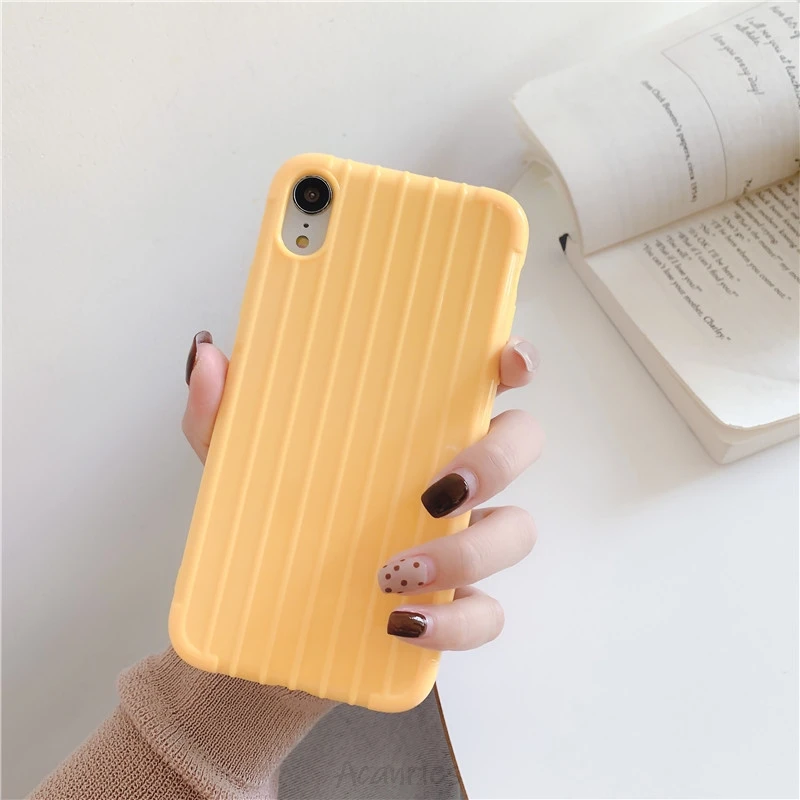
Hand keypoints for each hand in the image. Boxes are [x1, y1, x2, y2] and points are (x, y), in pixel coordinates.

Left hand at [183, 330, 542, 651]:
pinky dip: (453, 624)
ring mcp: (459, 542)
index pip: (482, 380)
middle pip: (521, 444)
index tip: (507, 360)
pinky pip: (485, 615)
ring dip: (468, 550)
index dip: (514, 362)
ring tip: (392, 571)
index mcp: (412, 431)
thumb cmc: (270, 531)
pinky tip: (399, 623)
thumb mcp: (236, 471)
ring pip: (515, 530)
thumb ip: (220, 413)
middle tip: (437, 490)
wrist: (263, 633)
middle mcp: (450, 478)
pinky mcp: (453, 607)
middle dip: (498, 459)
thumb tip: (206, 355)